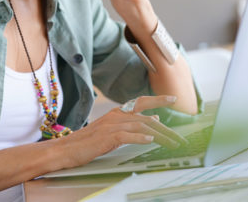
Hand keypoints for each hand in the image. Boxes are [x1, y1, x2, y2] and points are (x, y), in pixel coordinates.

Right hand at [55, 95, 187, 168]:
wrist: (67, 148)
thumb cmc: (89, 141)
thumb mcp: (113, 130)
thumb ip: (131, 124)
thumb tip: (154, 120)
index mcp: (118, 112)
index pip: (141, 102)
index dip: (158, 99)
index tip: (173, 98)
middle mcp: (116, 115)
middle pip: (146, 117)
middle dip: (166, 128)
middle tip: (180, 137)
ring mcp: (112, 125)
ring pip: (142, 127)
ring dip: (160, 136)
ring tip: (173, 144)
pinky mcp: (107, 137)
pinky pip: (128, 136)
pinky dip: (141, 138)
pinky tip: (151, 141)